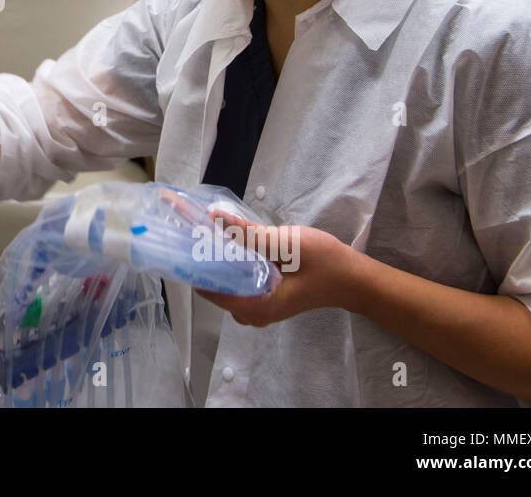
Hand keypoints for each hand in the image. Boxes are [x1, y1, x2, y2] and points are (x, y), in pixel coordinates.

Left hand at [194, 209, 363, 327]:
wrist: (353, 278)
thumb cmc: (325, 263)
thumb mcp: (287, 244)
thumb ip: (249, 234)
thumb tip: (214, 218)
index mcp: (256, 307)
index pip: (209, 288)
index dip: (192, 262)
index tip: (177, 238)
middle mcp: (250, 313)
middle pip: (213, 285)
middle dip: (200, 257)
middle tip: (186, 226)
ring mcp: (255, 307)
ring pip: (223, 282)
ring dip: (213, 257)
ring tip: (199, 229)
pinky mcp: (260, 296)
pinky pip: (235, 280)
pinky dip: (228, 261)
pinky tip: (222, 241)